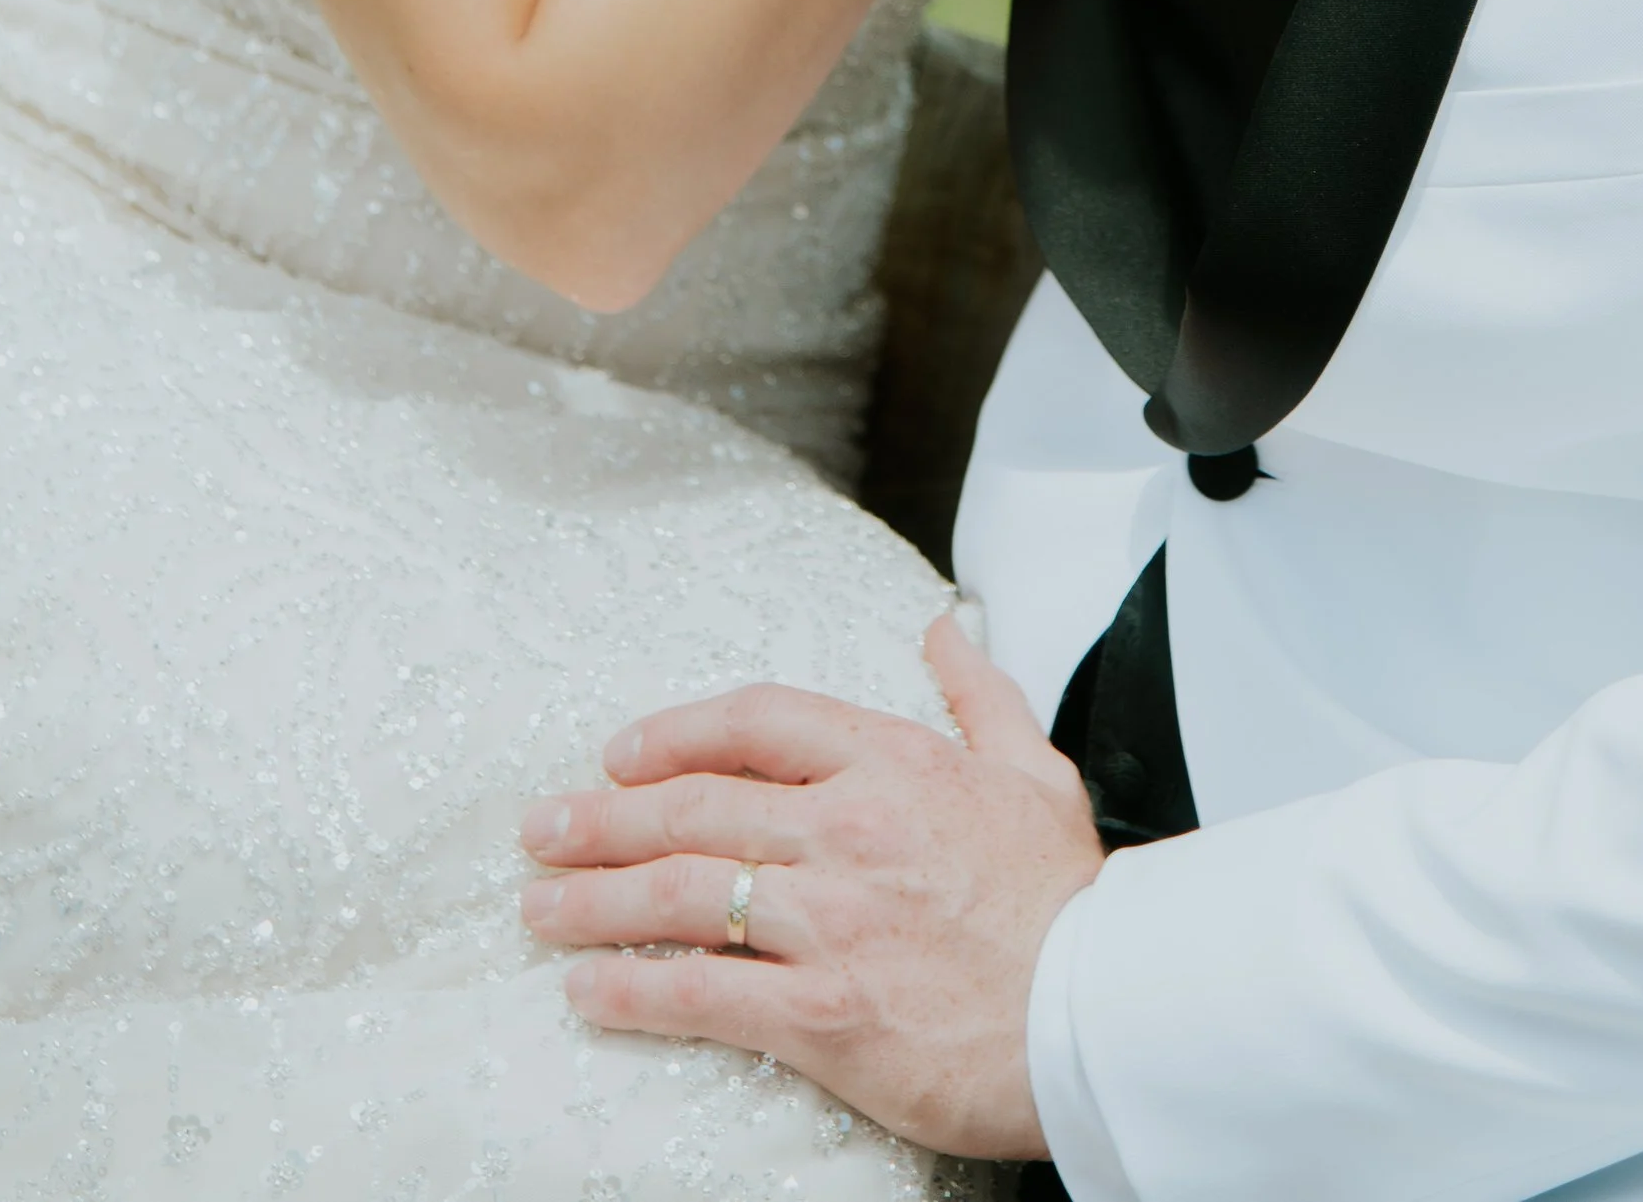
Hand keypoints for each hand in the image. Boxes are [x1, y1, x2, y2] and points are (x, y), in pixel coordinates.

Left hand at [518, 612, 1103, 1159]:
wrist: (1103, 1013)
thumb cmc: (1070, 903)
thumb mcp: (1036, 770)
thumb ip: (979, 694)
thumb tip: (946, 629)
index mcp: (895, 764)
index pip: (756, 722)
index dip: (675, 732)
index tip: (621, 753)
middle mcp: (851, 829)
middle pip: (697, 805)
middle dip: (605, 817)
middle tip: (544, 828)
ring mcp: (833, 919)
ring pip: (684, 893)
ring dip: (596, 900)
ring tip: (539, 907)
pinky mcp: (826, 1010)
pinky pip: (706, 992)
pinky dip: (636, 989)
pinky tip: (589, 990)